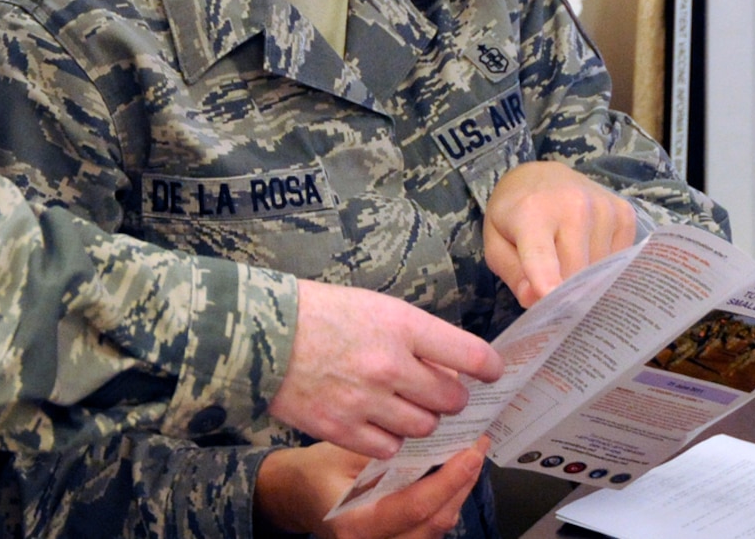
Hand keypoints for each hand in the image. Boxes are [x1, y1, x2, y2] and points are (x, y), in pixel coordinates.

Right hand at [255, 440, 488, 538]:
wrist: (295, 497)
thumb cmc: (316, 470)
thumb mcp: (343, 452)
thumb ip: (385, 449)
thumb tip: (430, 424)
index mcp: (355, 524)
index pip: (413, 507)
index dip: (448, 481)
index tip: (471, 452)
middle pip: (434, 522)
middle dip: (463, 483)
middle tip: (479, 445)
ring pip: (437, 528)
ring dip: (459, 492)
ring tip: (472, 455)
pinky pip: (430, 527)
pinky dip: (447, 500)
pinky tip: (455, 475)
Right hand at [270, 281, 502, 459]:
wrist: (261, 333)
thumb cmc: (319, 312)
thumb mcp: (376, 306)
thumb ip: (416, 336)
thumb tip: (452, 365)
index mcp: (402, 325)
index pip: (470, 355)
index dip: (490, 368)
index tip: (492, 372)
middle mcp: (390, 365)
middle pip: (450, 399)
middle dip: (453, 399)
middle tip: (443, 393)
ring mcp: (366, 400)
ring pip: (423, 427)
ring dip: (422, 420)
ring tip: (407, 406)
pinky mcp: (342, 428)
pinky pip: (389, 448)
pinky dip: (390, 439)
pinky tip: (380, 423)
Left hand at [483, 161, 636, 306]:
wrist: (541, 176)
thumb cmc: (515, 215)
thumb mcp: (496, 243)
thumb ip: (513, 273)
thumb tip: (535, 300)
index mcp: (532, 212)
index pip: (540, 254)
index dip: (546, 281)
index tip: (551, 299)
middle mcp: (573, 205)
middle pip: (575, 273)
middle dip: (564, 291)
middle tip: (551, 285)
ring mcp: (604, 208)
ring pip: (600, 272)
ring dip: (585, 278)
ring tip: (567, 257)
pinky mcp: (625, 214)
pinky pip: (619, 261)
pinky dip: (604, 266)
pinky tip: (588, 250)